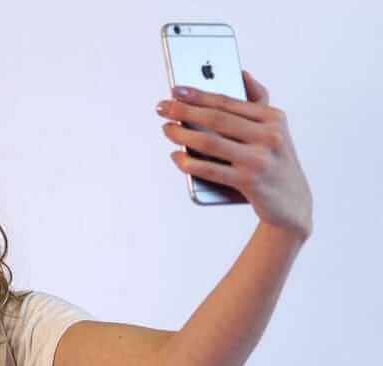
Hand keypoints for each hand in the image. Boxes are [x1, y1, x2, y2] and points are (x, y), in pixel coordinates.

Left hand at [157, 70, 312, 240]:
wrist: (292, 204)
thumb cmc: (274, 161)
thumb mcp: (275, 130)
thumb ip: (257, 103)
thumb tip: (241, 73)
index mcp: (273, 118)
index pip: (228, 101)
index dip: (199, 94)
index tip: (175, 89)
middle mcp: (269, 136)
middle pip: (216, 119)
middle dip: (184, 111)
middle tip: (162, 107)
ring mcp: (259, 160)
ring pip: (210, 143)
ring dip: (182, 135)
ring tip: (166, 129)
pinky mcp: (249, 182)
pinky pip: (210, 170)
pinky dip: (188, 162)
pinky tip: (176, 157)